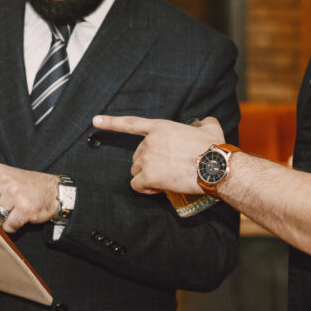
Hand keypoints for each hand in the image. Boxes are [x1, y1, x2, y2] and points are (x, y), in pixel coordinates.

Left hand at [92, 115, 223, 193]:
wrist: (215, 166)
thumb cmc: (214, 149)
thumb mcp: (211, 128)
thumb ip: (204, 122)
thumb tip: (207, 121)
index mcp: (160, 127)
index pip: (130, 123)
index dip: (111, 122)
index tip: (95, 121)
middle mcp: (150, 141)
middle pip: (137, 156)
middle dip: (149, 164)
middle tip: (168, 169)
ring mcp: (147, 158)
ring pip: (137, 172)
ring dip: (148, 177)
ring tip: (167, 178)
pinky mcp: (148, 175)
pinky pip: (137, 186)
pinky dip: (146, 189)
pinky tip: (159, 188)